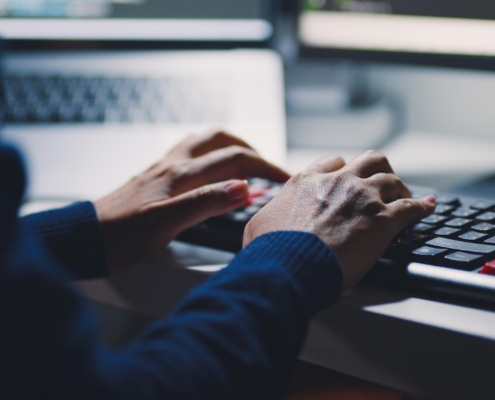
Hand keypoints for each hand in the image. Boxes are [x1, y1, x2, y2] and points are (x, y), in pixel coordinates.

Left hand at [95, 131, 290, 272]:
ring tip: (246, 164)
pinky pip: (191, 155)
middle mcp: (173, 165)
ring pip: (204, 142)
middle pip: (221, 139)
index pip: (234, 159)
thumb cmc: (121, 236)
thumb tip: (243, 188)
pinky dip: (211, 156)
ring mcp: (164, 169)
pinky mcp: (157, 178)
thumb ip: (205, 203)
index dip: (265, 166)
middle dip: (251, 149)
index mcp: (180, 175)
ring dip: (230, 146)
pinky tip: (212, 173)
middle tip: (268, 168)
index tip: (286, 178)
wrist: (87, 238)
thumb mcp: (166, 224)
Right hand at [243, 151, 435, 290]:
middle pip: (370, 160)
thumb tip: (262, 226)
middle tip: (381, 183)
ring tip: (405, 196)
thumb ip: (268, 217)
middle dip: (378, 169)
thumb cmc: (271, 250)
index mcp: (308, 181)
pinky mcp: (383, 220)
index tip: (349, 177)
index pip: (333, 162)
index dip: (344, 169)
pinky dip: (422, 206)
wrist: (289, 265)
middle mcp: (337, 182)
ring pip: (392, 178)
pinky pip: (412, 207)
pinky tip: (428, 207)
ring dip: (400, 187)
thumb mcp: (257, 226)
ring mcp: (362, 198)